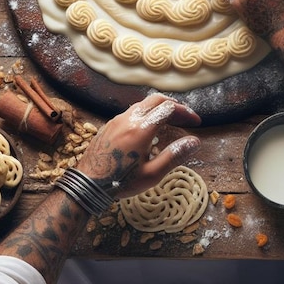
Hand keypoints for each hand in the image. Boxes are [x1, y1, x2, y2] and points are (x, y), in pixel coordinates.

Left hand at [76, 93, 200, 197]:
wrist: (87, 183)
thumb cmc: (121, 182)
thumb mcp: (152, 174)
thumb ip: (174, 155)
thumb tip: (195, 141)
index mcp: (142, 129)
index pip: (169, 108)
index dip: (186, 112)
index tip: (196, 122)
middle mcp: (130, 118)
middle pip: (156, 99)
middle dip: (174, 105)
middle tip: (186, 116)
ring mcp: (118, 119)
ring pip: (143, 104)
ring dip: (159, 108)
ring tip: (171, 121)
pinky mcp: (110, 124)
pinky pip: (132, 111)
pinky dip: (146, 113)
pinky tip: (149, 129)